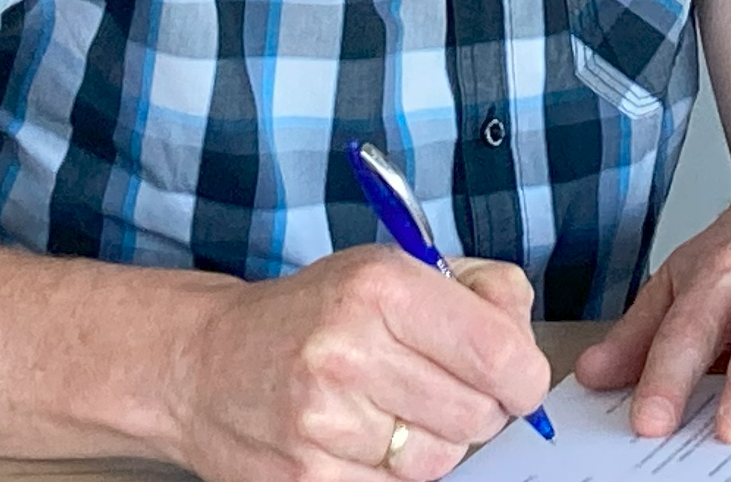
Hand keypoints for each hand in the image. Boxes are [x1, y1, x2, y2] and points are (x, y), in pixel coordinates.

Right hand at [162, 246, 549, 481]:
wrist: (203, 365)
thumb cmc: (313, 315)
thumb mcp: (393, 270)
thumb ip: (481, 293)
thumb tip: (527, 347)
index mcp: (381, 289)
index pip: (499, 352)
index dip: (524, 376)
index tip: (517, 379)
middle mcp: (349, 353)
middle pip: (478, 415)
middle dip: (478, 408)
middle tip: (442, 390)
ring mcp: (323, 423)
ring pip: (441, 461)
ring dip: (434, 444)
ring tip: (394, 412)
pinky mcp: (308, 478)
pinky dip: (392, 471)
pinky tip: (364, 439)